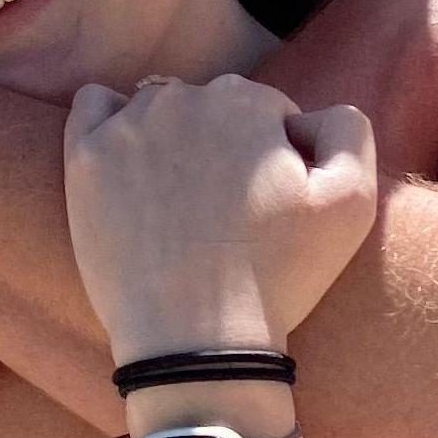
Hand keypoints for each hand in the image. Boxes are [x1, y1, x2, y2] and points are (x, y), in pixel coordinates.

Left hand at [63, 76, 379, 365]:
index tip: (270, 206)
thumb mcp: (352, 203)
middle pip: (214, 108)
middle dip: (226, 147)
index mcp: (248, 102)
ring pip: (159, 109)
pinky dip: (110, 122)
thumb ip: (347, 131)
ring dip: (173, 140)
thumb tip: (310, 115)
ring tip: (180, 204)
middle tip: (227, 213)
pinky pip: (93, 106)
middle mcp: (184, 97)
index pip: (269, 112)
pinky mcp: (84, 157)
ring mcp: (127, 125)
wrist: (197, 340)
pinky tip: (126, 163)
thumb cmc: (278, 275)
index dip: (278, 159)